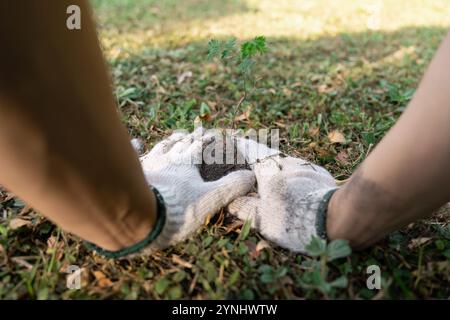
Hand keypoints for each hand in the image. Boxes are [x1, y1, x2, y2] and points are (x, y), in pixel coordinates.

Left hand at [138, 129, 254, 251]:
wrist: (140, 218)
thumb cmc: (178, 209)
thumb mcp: (211, 199)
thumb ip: (231, 187)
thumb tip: (250, 176)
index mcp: (186, 162)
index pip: (199, 146)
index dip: (207, 140)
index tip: (212, 135)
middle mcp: (167, 158)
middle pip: (180, 143)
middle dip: (189, 137)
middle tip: (194, 132)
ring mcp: (149, 164)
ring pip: (161, 146)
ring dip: (169, 141)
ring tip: (174, 137)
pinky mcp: (135, 173)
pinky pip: (137, 156)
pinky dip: (139, 148)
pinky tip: (137, 143)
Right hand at [228, 138, 336, 252]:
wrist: (334, 218)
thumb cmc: (292, 219)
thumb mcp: (261, 219)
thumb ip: (243, 207)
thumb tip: (232, 202)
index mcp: (269, 171)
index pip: (252, 152)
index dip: (244, 145)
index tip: (237, 138)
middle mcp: (287, 163)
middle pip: (271, 156)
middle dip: (262, 157)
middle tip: (256, 160)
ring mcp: (306, 167)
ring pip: (288, 164)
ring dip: (281, 168)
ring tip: (278, 180)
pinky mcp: (322, 176)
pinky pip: (303, 172)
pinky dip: (296, 176)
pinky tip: (298, 188)